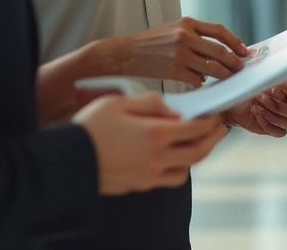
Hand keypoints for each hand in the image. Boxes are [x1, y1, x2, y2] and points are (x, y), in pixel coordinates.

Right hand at [73, 94, 227, 195]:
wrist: (67, 160)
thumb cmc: (90, 127)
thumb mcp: (119, 102)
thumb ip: (151, 103)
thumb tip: (173, 111)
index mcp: (155, 134)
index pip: (195, 129)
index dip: (210, 122)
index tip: (216, 115)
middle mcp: (157, 158)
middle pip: (197, 153)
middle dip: (213, 140)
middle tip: (219, 130)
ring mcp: (148, 176)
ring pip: (185, 170)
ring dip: (197, 157)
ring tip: (198, 143)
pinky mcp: (138, 186)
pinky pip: (167, 180)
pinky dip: (178, 168)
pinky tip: (173, 157)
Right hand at [112, 17, 247, 87]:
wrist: (126, 53)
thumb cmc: (151, 42)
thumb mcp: (174, 29)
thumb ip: (196, 35)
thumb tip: (221, 50)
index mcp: (187, 22)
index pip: (219, 30)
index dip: (235, 41)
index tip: (244, 51)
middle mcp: (185, 36)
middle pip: (220, 51)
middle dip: (234, 62)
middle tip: (240, 69)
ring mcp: (180, 54)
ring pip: (212, 67)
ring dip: (223, 74)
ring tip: (227, 77)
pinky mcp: (174, 70)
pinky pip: (197, 79)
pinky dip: (201, 81)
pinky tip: (200, 81)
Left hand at [223, 79, 286, 136]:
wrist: (238, 95)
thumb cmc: (254, 82)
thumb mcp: (267, 75)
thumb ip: (284, 79)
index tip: (276, 89)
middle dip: (280, 106)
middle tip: (262, 97)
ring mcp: (285, 119)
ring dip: (271, 114)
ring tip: (256, 105)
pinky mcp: (275, 129)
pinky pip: (279, 132)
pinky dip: (267, 124)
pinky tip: (257, 115)